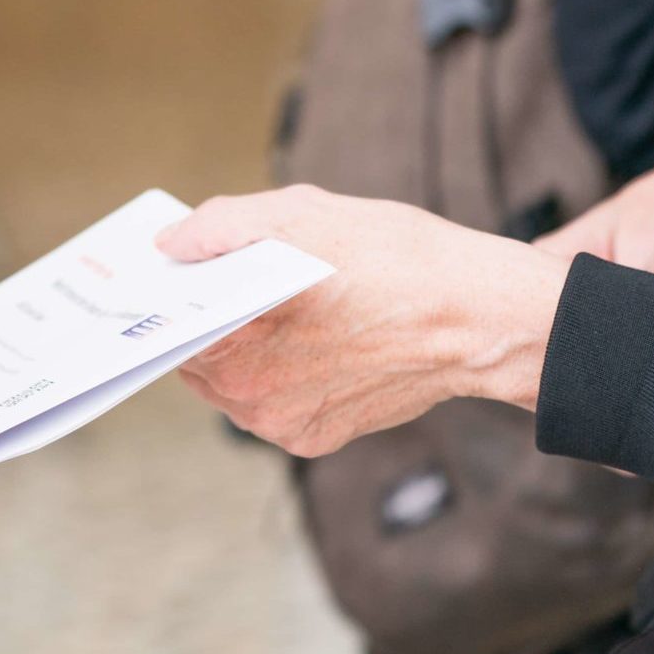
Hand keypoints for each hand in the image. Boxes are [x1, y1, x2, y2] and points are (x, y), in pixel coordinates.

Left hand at [153, 186, 569, 455]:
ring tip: (279, 307)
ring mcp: (279, 423)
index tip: (177, 275)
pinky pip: (268, 403)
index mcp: (236, 339)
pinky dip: (277, 373)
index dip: (172, 295)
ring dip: (242, 347)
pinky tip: (311, 341)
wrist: (483, 322)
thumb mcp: (304, 213)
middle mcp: (248, 396)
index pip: (170, 322)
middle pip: (195, 352)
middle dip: (208, 318)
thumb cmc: (398, 259)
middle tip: (232, 281)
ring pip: (228, 380)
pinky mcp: (311, 440)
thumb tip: (171, 244)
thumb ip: (222, 226)